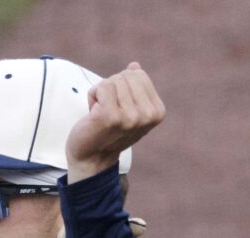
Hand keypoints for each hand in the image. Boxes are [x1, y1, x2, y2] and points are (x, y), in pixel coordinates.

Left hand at [67, 62, 163, 180]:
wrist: (91, 158)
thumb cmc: (109, 130)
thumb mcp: (129, 108)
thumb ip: (135, 88)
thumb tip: (135, 66)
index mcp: (157, 112)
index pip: (139, 74)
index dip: (123, 86)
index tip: (120, 107)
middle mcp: (147, 115)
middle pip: (126, 75)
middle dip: (112, 88)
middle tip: (108, 110)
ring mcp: (131, 117)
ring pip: (113, 80)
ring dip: (101, 93)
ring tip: (101, 113)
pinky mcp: (111, 117)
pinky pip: (102, 87)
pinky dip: (93, 95)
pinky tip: (93, 114)